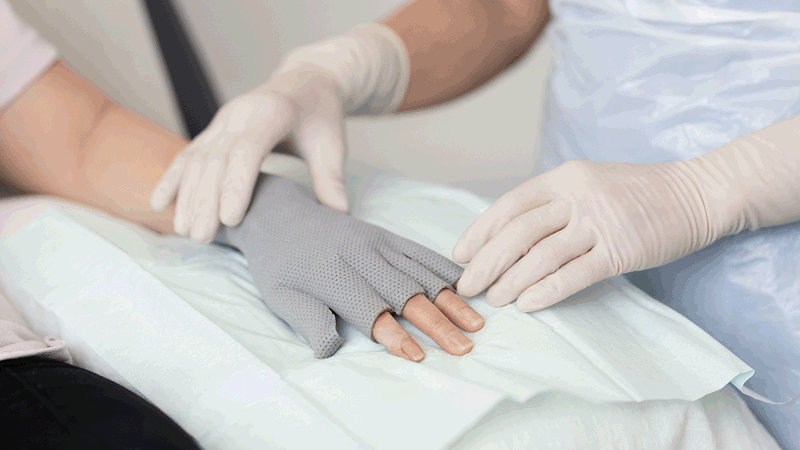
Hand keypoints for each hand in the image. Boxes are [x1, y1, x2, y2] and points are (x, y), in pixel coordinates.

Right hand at [150, 24, 408, 243]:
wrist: (305, 82)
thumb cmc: (320, 115)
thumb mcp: (333, 143)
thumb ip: (332, 178)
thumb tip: (339, 217)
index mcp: (271, 112)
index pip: (246, 151)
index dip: (235, 185)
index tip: (229, 220)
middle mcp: (239, 113)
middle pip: (215, 159)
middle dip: (205, 200)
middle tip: (202, 238)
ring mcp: (222, 120)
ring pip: (196, 158)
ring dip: (187, 195)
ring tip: (185, 231)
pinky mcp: (213, 129)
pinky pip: (187, 154)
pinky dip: (172, 179)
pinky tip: (159, 204)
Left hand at [220, 175, 482, 359]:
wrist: (280, 215)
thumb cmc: (279, 264)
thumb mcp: (279, 296)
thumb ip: (308, 321)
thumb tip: (331, 349)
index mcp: (331, 274)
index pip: (369, 310)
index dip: (394, 335)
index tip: (419, 357)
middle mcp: (360, 255)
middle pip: (406, 293)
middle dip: (437, 323)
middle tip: (463, 348)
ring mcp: (377, 242)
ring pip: (421, 272)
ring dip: (450, 299)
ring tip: (476, 324)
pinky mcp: (386, 235)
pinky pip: (421, 252)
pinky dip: (446, 269)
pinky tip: (466, 285)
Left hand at [452, 159, 721, 311]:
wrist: (697, 193)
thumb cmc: (637, 193)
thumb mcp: (589, 184)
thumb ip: (553, 205)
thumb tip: (508, 239)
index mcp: (564, 178)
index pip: (509, 206)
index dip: (480, 232)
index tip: (460, 255)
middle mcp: (577, 196)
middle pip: (518, 232)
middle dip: (486, 262)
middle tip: (466, 287)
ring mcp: (600, 222)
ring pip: (541, 256)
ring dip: (511, 281)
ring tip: (493, 300)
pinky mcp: (622, 250)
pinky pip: (575, 274)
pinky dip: (547, 291)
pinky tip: (527, 305)